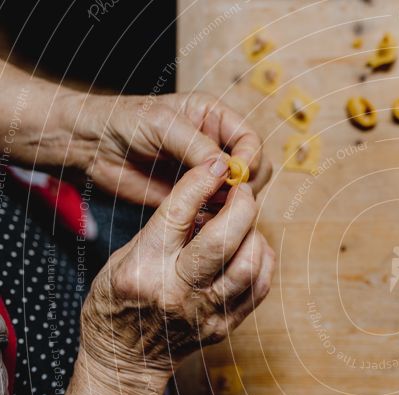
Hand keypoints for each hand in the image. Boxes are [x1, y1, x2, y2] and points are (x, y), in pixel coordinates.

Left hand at [70, 92, 271, 205]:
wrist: (89, 146)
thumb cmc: (122, 121)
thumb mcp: (161, 124)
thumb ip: (196, 146)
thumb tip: (227, 168)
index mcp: (214, 118)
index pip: (250, 140)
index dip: (249, 158)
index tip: (237, 174)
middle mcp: (216, 145)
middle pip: (255, 169)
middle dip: (245, 183)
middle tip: (226, 194)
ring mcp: (207, 174)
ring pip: (240, 194)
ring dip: (232, 203)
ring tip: (210, 206)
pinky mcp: (195, 197)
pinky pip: (218, 211)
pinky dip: (217, 218)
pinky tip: (202, 219)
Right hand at [79, 157, 273, 394]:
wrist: (125, 360)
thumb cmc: (118, 302)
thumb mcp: (126, 257)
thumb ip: (167, 228)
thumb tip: (210, 193)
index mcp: (143, 270)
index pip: (178, 215)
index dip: (202, 182)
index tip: (218, 164)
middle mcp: (176, 293)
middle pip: (223, 241)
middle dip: (241, 207)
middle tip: (242, 191)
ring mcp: (204, 315)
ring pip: (249, 265)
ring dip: (254, 234)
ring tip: (245, 222)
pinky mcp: (224, 327)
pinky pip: (258, 287)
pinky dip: (261, 260)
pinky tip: (251, 248)